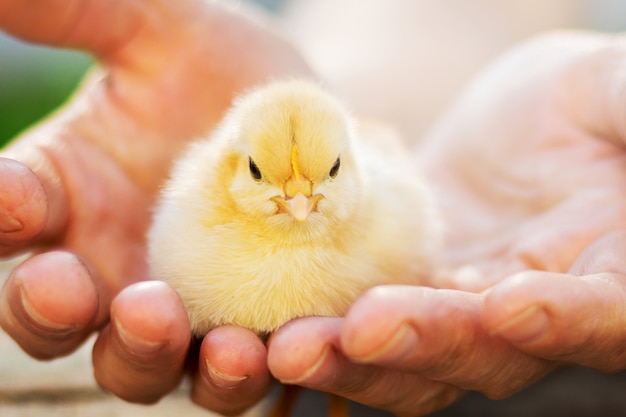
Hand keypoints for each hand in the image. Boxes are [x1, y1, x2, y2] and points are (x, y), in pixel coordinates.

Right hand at [0, 0, 308, 413]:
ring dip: (143, 353)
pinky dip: (233, 372)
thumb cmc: (229, 75)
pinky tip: (261, 350)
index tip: (17, 193)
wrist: (315, 126)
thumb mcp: (162, 30)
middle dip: (47, 308)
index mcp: (65, 194)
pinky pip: (224, 372)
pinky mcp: (238, 334)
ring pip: (136, 362)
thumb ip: (80, 13)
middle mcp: (104, 265)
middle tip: (64, 285)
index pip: (8, 212)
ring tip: (163, 319)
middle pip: (50, 315)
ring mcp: (176, 311)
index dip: (0, 209)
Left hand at [266, 31, 625, 415]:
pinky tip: (272, 329)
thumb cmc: (584, 106)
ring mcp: (462, 315)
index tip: (514, 306)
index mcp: (613, 278)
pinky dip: (323, 332)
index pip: (606, 316)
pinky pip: (361, 326)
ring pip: (412, 359)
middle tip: (363, 332)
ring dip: (352, 360)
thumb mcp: (615, 95)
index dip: (567, 321)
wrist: (517, 132)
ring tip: (290, 347)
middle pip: (488, 355)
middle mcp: (537, 318)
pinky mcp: (404, 298)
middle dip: (426, 345)